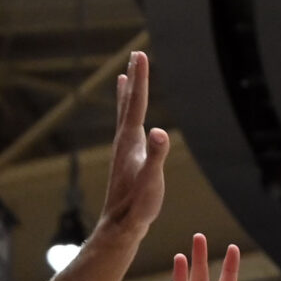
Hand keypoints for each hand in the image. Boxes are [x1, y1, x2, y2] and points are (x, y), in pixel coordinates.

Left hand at [93, 51, 170, 243]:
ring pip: (125, 115)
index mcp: (131, 141)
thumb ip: (157, 157)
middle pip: (129, 103)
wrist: (120, 226)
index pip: (137, 103)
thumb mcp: (152, 181)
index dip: (140, 78)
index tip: (139, 54)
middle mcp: (124, 142)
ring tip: (124, 78)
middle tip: (135, 55)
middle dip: (134, 79)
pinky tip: (133, 122)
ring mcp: (124, 151)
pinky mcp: (127, 160)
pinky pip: (128, 129)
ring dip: (128, 95)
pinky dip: (129, 116)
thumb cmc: (138, 206)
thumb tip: (161, 132)